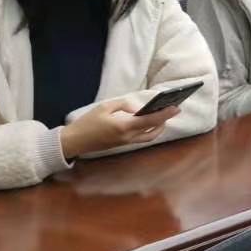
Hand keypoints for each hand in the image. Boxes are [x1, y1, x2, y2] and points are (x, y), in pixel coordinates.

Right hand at [60, 100, 178, 159]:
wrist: (74, 142)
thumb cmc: (87, 122)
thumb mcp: (104, 107)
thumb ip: (123, 105)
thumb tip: (137, 109)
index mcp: (124, 127)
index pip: (150, 121)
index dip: (165, 114)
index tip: (176, 108)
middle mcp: (128, 137)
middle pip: (153, 131)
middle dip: (165, 121)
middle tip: (173, 110)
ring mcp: (125, 143)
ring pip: (148, 137)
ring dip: (158, 128)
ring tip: (163, 116)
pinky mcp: (122, 145)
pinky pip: (141, 138)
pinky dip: (149, 131)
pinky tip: (150, 123)